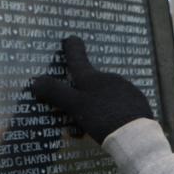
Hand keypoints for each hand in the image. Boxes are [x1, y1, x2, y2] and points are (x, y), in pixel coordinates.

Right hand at [31, 36, 152, 143]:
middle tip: (76, 111)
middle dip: (84, 93)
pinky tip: (111, 126)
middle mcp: (110, 78)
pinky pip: (120, 105)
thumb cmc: (102, 118)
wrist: (135, 135)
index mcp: (92, 77)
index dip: (72, 48)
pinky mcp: (138, 103)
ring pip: (106, 95)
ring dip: (98, 105)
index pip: (78, 58)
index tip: (71, 38)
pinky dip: (113, 113)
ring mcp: (127, 90)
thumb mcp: (75, 106)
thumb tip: (35, 81)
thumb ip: (56, 93)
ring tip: (92, 126)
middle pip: (92, 82)